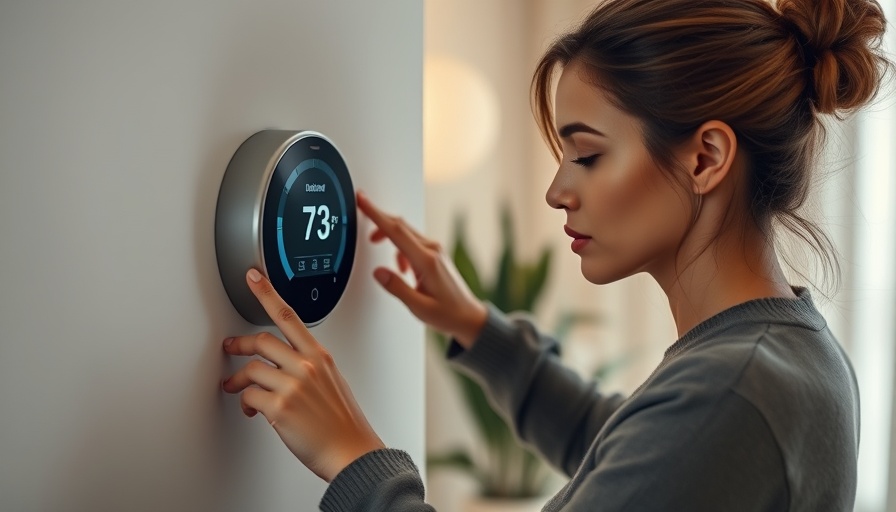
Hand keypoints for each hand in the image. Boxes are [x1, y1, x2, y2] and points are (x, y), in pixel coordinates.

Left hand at [221, 268, 384, 481]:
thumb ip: (310, 368)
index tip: (254, 277)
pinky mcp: (279, 407)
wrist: (353, 452)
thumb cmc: (344, 424)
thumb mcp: (334, 383)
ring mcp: (293, 385)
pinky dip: (245, 403)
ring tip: (234, 387)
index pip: (289, 316)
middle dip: (239, 343)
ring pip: (251, 369)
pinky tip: (252, 410)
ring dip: (237, 380)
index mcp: (320, 357)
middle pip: (262, 340)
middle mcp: (306, 366)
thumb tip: (284, 367)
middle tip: (230, 347)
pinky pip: (249, 396)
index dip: (267, 293)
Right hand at [357, 191, 487, 348]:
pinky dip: (400, 249)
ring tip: (380, 251)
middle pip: (400, 226)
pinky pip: (413, 243)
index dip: (376, 214)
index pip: (396, 231)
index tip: (363, 200)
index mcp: (426, 261)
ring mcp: (435, 250)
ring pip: (406, 233)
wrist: (469, 316)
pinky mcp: (435, 254)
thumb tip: (378, 272)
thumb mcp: (418, 307)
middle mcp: (432, 250)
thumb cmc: (448, 313)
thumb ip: (396, 287)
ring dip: (389, 237)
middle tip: (361, 210)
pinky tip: (402, 267)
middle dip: (378, 220)